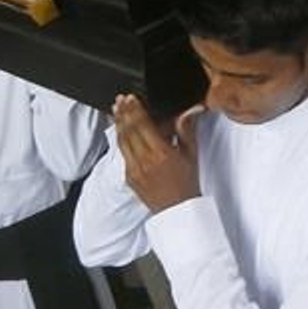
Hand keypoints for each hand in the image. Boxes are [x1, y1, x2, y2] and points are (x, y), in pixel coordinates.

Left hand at [114, 94, 203, 213]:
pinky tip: (121, 132)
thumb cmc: (187, 184)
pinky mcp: (129, 178)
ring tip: (116, 111)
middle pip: (129, 131)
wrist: (177, 210)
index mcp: (161, 154)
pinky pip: (123, 154)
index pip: (143, 125)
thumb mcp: (191, 154)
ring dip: (118, 124)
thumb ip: (187, 129)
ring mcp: (134, 170)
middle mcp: (144, 162)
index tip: (132, 98)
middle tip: (121, 99)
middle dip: (124, 113)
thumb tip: (191, 110)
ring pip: (122, 142)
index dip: (135, 110)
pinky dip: (120, 139)